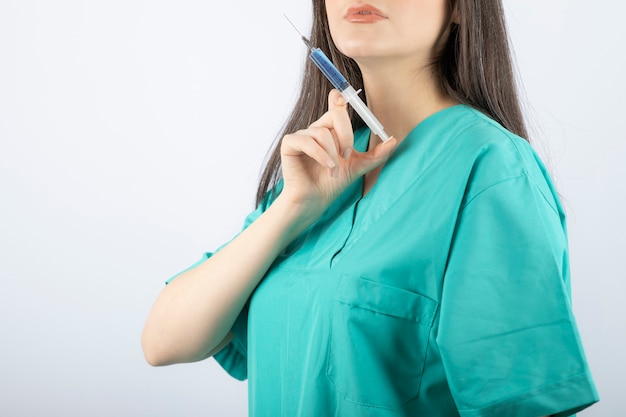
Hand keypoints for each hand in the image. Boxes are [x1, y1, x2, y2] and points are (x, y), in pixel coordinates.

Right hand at [279, 89, 397, 219]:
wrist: (315, 201)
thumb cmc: (333, 184)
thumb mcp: (359, 167)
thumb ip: (376, 154)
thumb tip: (393, 140)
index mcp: (331, 131)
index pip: (336, 106)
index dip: (339, 98)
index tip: (343, 99)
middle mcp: (316, 129)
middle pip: (334, 115)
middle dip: (346, 134)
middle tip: (347, 154)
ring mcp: (302, 136)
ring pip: (322, 132)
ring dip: (332, 153)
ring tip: (334, 171)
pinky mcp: (290, 144)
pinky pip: (306, 141)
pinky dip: (320, 154)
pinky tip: (327, 167)